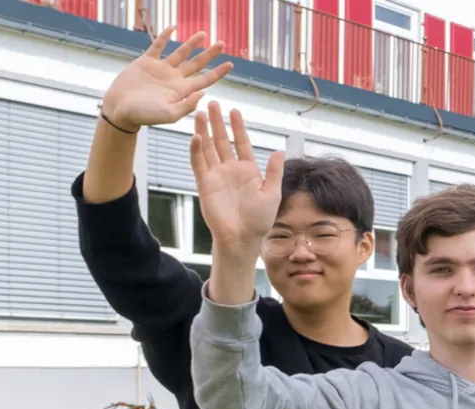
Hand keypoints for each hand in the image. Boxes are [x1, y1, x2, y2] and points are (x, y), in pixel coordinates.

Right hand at [101, 27, 232, 131]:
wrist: (119, 109)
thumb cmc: (144, 115)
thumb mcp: (169, 115)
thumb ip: (187, 105)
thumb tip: (203, 93)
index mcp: (182, 91)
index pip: (205, 79)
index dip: (218, 72)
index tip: (231, 63)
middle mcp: (174, 79)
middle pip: (197, 63)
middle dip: (210, 54)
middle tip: (223, 43)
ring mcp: (161, 69)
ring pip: (180, 53)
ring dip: (192, 43)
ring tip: (203, 34)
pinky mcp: (146, 62)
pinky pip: (157, 46)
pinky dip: (164, 36)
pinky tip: (173, 27)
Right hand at [191, 101, 283, 264]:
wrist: (242, 238)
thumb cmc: (259, 220)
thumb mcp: (272, 194)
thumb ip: (273, 172)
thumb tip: (279, 151)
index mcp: (248, 170)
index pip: (241, 143)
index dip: (238, 127)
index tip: (234, 111)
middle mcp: (231, 169)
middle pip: (222, 140)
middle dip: (218, 122)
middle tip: (212, 103)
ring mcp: (216, 175)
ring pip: (208, 148)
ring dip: (204, 131)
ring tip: (200, 113)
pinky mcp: (205, 184)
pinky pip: (199, 164)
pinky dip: (196, 150)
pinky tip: (195, 136)